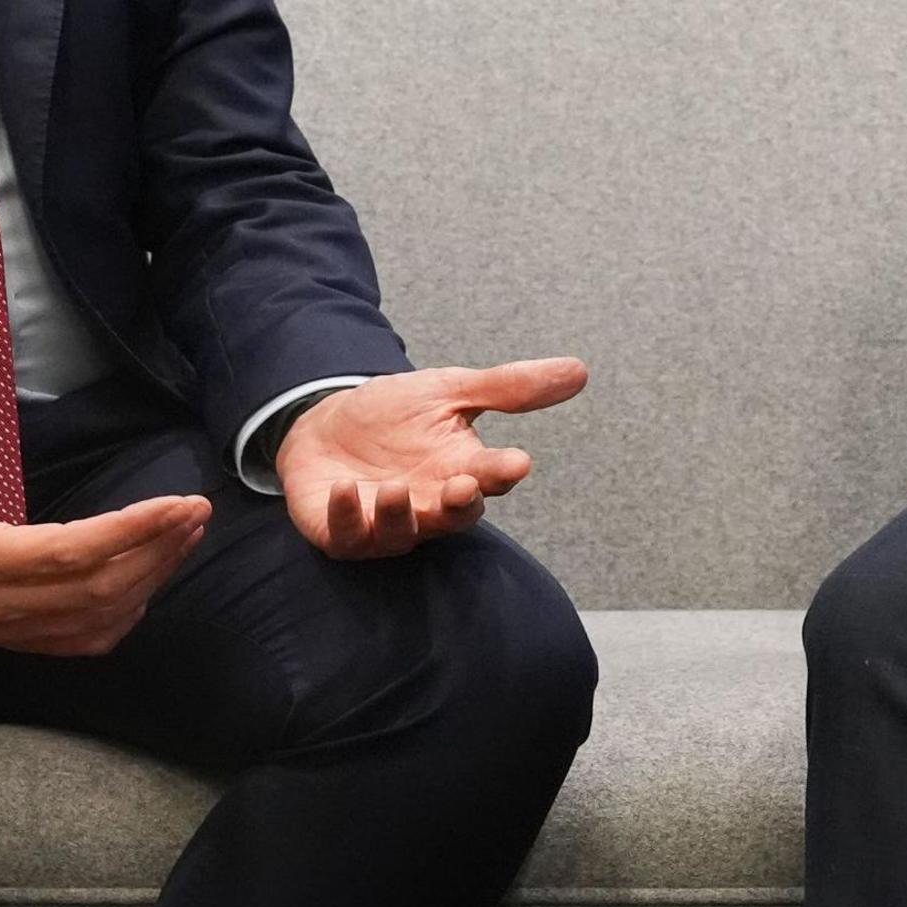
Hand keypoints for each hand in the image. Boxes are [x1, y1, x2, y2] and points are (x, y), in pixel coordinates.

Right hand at [0, 422, 208, 656]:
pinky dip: (129, 610)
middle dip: (156, 549)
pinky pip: (87, 637)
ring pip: (101, 614)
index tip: (178, 504)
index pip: (68, 553)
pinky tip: (153, 577)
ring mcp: (8, 630)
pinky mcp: (20, 637)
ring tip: (188, 532)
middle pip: (96, 589)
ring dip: (153, 574)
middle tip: (197, 510)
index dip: (129, 531)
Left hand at [277, 358, 588, 559]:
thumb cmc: (395, 414)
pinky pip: (346, 536)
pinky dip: (348, 518)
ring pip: (400, 534)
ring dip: (401, 517)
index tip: (517, 461)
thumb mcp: (451, 390)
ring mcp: (383, 523)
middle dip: (457, 505)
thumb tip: (580, 370)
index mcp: (460, 472)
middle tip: (463, 486)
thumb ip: (510, 387)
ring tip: (397, 489)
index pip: (490, 478)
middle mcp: (427, 505)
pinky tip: (347, 489)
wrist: (326, 424)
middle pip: (451, 517)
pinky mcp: (340, 530)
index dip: (502, 472)